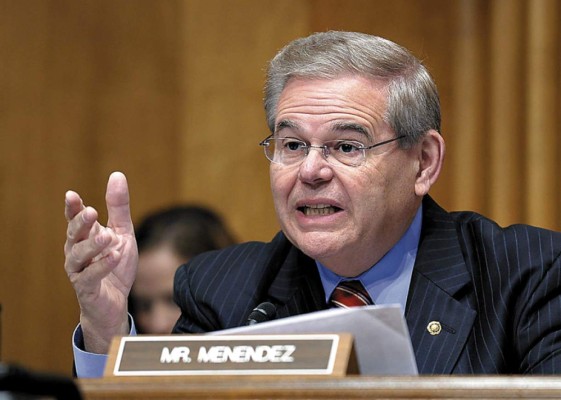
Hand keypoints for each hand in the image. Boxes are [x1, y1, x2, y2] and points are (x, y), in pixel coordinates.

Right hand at [64, 172, 137, 353]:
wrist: (116, 301)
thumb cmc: (115, 264)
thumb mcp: (122, 232)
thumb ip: (118, 207)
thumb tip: (116, 175)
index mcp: (85, 236)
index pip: (75, 218)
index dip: (72, 208)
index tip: (71, 195)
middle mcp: (76, 251)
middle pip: (74, 234)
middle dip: (80, 223)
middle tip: (91, 212)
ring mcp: (79, 270)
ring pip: (79, 255)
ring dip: (92, 245)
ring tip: (107, 237)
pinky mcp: (86, 288)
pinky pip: (91, 276)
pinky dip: (102, 265)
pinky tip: (114, 256)